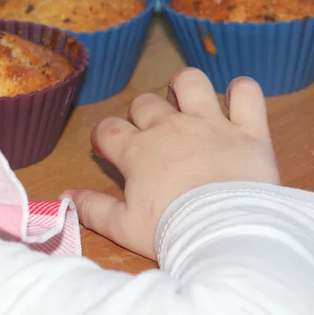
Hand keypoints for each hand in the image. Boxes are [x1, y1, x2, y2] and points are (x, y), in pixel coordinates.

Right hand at [68, 69, 279, 258]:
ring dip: (185, 87)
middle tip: (152, 139)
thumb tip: (65, 196)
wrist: (226, 233)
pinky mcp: (248, 129)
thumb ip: (93, 209)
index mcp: (138, 151)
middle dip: (143, 116)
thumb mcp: (123, 228)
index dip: (105, 137)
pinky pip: (246, 93)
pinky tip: (237, 102)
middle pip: (145, 104)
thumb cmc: (172, 231)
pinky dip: (242, 91)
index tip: (110, 150)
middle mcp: (172, 128)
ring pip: (191, 81)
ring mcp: (211, 124)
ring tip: (186, 102)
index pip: (108, 129)